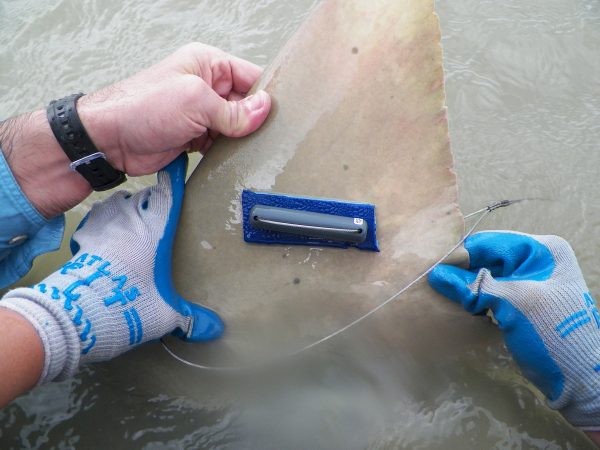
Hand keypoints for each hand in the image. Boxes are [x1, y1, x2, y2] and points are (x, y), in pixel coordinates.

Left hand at [0, 154, 222, 381]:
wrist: (76, 313)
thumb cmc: (125, 305)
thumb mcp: (164, 315)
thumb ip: (192, 319)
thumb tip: (213, 329)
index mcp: (156, 226)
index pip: (170, 190)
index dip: (175, 176)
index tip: (179, 164)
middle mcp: (130, 217)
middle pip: (147, 196)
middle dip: (155, 203)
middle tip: (163, 217)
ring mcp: (104, 223)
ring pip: (121, 203)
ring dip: (129, 212)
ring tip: (136, 229)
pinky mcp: (85, 234)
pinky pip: (99, 220)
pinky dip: (106, 226)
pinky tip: (109, 242)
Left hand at [78, 42, 270, 174]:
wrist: (109, 140)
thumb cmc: (142, 107)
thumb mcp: (195, 102)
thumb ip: (233, 110)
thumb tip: (265, 109)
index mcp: (207, 64)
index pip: (250, 76)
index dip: (266, 96)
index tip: (281, 116)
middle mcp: (206, 86)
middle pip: (246, 104)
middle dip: (255, 121)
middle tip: (268, 139)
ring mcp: (201, 112)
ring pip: (236, 126)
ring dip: (242, 139)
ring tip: (251, 150)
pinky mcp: (195, 136)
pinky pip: (222, 143)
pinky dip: (229, 151)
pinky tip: (234, 158)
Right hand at [428, 231, 599, 428]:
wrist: (579, 379)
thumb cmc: (552, 334)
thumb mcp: (513, 304)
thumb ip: (474, 286)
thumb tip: (434, 274)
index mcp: (542, 250)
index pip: (490, 242)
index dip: (461, 255)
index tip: (432, 268)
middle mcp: (535, 259)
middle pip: (486, 258)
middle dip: (462, 272)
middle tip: (435, 285)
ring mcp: (528, 281)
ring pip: (484, 275)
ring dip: (466, 287)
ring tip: (447, 298)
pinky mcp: (520, 301)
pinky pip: (489, 291)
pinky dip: (475, 299)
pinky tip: (462, 308)